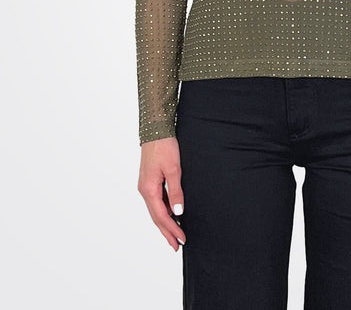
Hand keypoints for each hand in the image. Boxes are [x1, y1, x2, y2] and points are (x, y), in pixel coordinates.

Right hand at [138, 136, 185, 251]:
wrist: (155, 129)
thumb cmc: (164, 146)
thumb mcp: (173, 169)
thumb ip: (175, 191)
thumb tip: (178, 212)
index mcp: (149, 189)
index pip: (161, 216)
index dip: (171, 229)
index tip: (181, 239)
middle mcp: (144, 190)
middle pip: (156, 217)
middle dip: (166, 232)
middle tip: (176, 245)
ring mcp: (145, 185)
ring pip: (155, 210)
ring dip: (164, 223)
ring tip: (174, 234)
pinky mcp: (149, 180)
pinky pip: (156, 201)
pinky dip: (163, 211)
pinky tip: (171, 214)